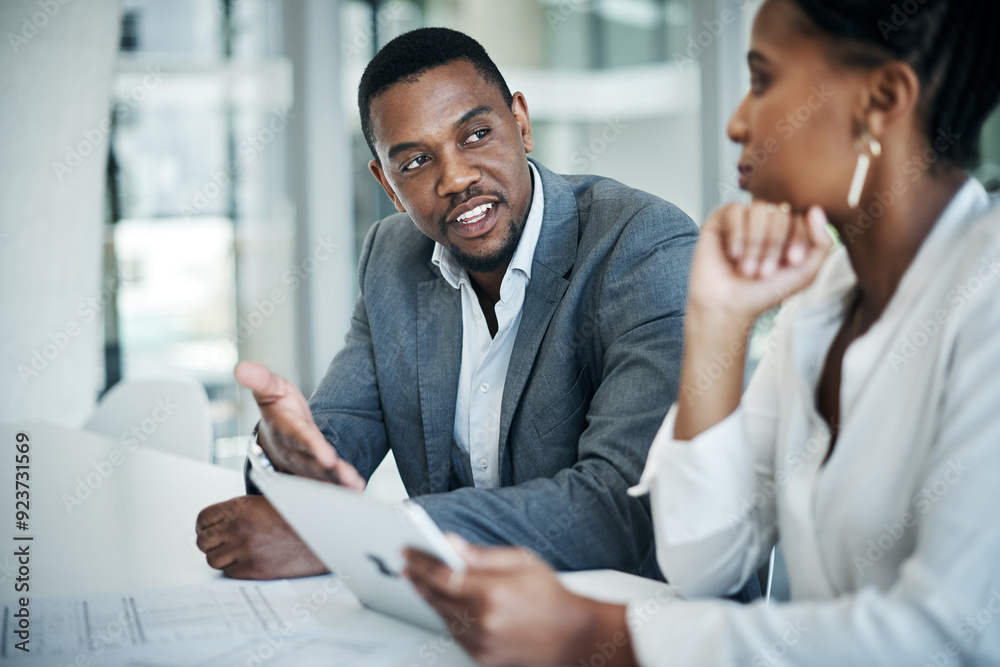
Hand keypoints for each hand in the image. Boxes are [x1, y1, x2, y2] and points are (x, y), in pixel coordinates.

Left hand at [195, 495, 328, 578]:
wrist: (324, 534)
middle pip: (203, 541)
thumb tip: (220, 517)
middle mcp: (240, 528)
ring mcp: (246, 550)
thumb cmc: (301, 516)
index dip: (204, 526)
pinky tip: (250, 559)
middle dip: (211, 542)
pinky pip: (229, 572)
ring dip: (222, 556)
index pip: (203, 519)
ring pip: (213, 559)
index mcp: (242, 507)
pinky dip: (236, 568)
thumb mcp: (270, 499)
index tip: (210, 529)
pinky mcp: (254, 569)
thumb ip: (242, 507)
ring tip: (237, 551)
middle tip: (223, 542)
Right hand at [236, 361, 364, 489]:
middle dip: (330, 473)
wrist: (276, 432)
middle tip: (349, 480)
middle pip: (313, 464)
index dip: (313, 448)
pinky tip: (356, 490)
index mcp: (286, 430)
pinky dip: (339, 488)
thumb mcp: (271, 389)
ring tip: (356, 488)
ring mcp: (303, 465)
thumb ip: (261, 380)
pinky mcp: (312, 473)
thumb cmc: (278, 409)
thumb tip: (242, 368)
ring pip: (320, 477)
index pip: (300, 439)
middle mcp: (294, 452)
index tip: (328, 457)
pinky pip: (325, 482)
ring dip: (338, 484)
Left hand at [404, 535, 634, 666]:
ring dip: (430, 598)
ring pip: (442, 617)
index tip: (408, 553)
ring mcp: (482, 643)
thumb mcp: (522, 561)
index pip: (443, 575)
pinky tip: (445, 605)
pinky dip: (446, 617)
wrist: (575, 635)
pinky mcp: (483, 658)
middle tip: (408, 566)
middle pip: (437, 597)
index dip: (421, 562)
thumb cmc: (552, 595)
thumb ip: (481, 554)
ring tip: (423, 582)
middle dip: (419, 579)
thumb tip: (451, 543)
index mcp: (493, 593)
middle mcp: (484, 621)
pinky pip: (455, 634)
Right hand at [688, 201, 832, 324]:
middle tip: (764, 271)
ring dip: (755, 242)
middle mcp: (768, 220)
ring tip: (746, 267)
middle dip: (774, 244)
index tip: (791, 261)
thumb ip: (822, 243)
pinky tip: (733, 254)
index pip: (803, 214)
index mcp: (790, 230)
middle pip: (781, 211)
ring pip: (759, 209)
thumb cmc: (764, 292)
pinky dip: (737, 234)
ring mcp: (745, 217)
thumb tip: (815, 209)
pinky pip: (735, 209)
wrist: (729, 305)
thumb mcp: (805, 273)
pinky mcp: (721, 219)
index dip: (798, 237)